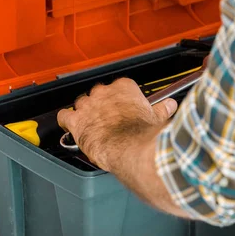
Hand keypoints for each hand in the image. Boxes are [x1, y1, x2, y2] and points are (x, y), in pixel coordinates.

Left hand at [57, 78, 177, 171]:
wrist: (130, 148)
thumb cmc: (142, 133)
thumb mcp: (157, 118)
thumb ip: (162, 109)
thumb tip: (170, 105)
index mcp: (124, 87)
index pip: (119, 87)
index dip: (120, 99)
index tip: (124, 107)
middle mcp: (104, 92)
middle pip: (99, 93)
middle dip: (102, 104)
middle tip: (109, 118)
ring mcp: (88, 105)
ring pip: (81, 103)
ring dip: (85, 112)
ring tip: (91, 122)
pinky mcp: (76, 121)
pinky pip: (64, 116)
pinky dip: (65, 120)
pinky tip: (69, 125)